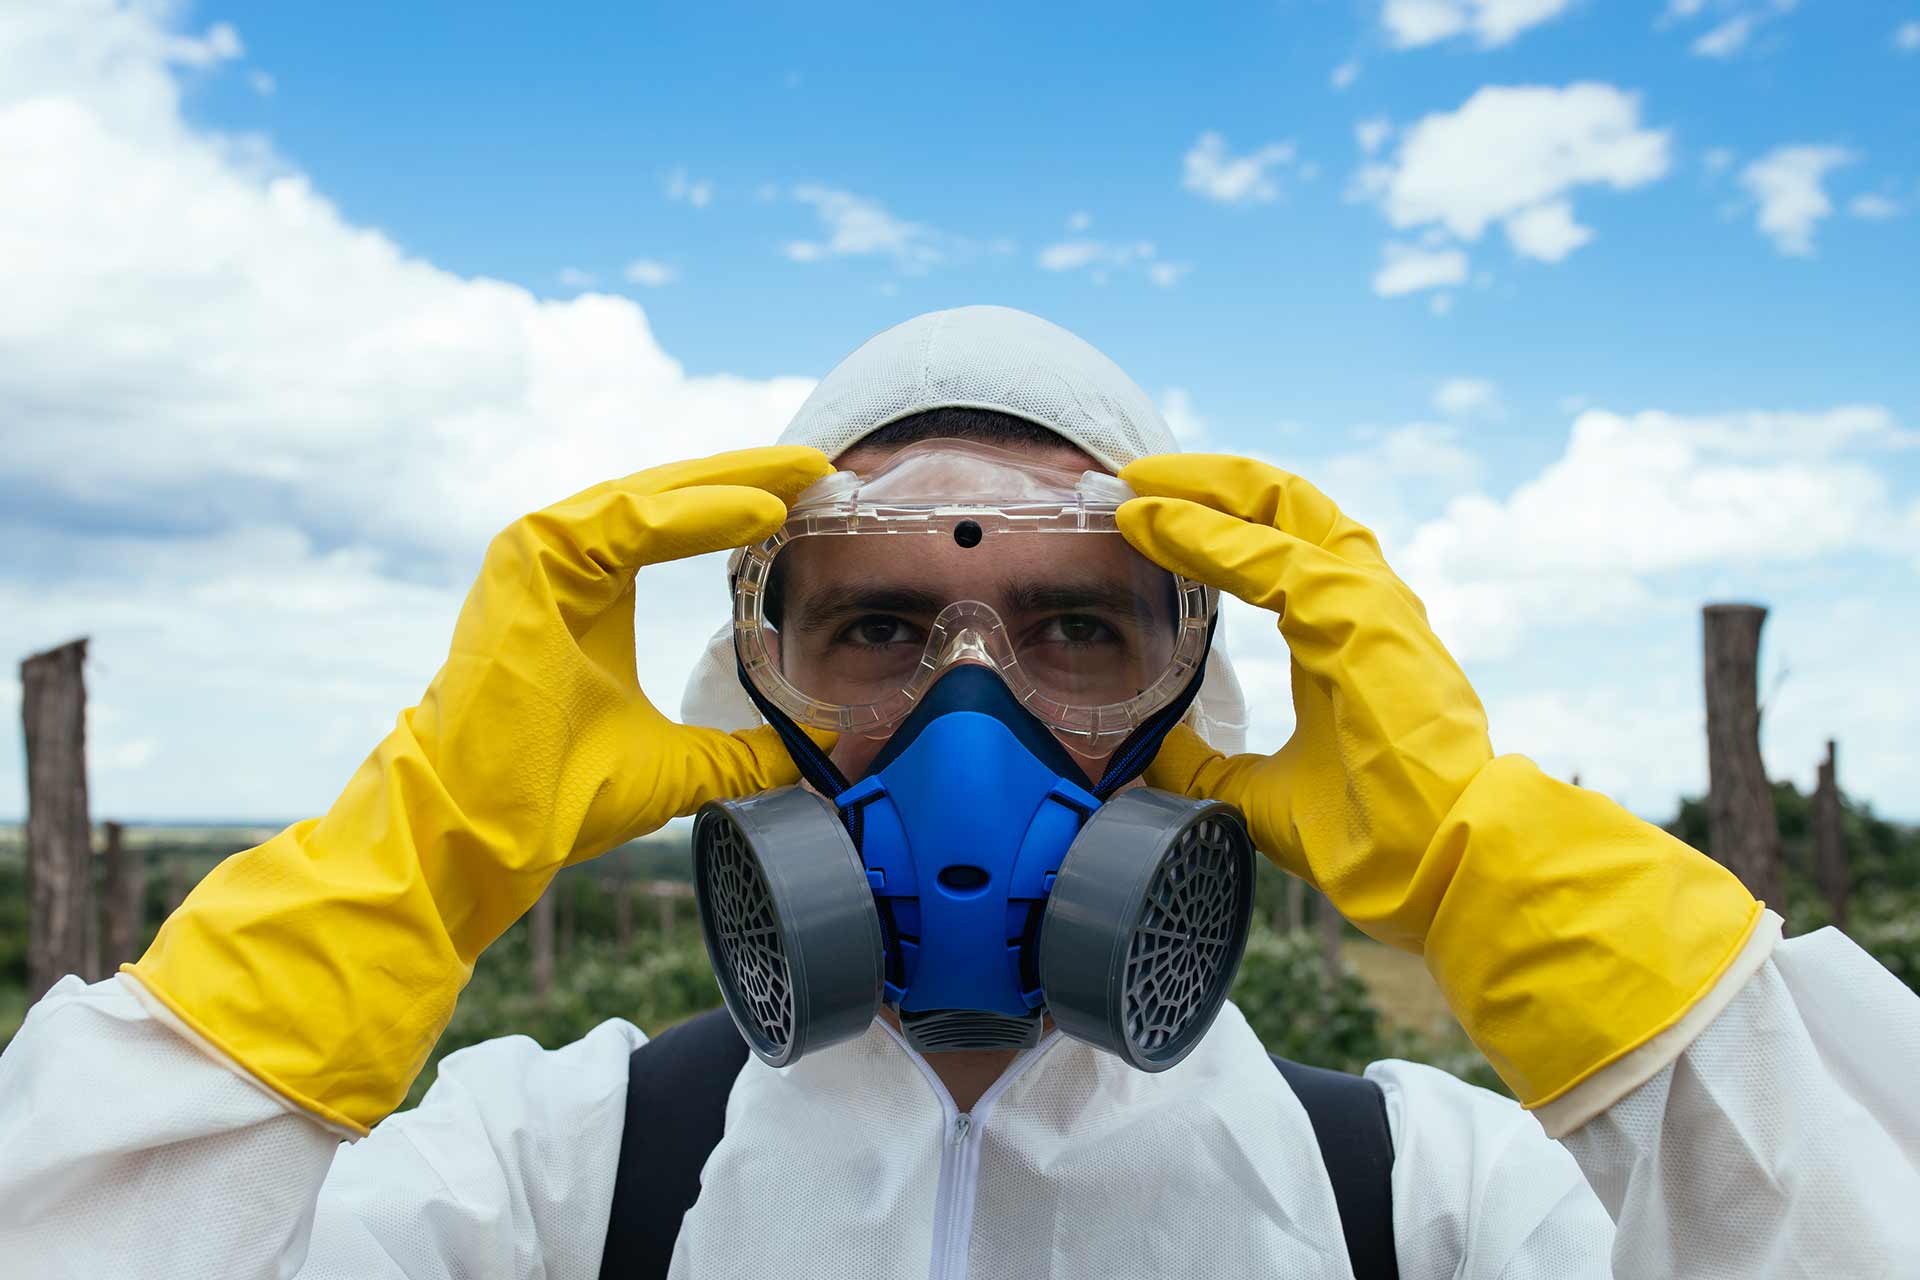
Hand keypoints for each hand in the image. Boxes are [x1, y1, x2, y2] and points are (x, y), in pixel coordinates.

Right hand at [131, 446, 833, 1132]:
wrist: (486, 831)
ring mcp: (541, 556)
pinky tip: (759, 511)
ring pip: (651, 494)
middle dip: (750, 476)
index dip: (744, 505)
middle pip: (672, 496)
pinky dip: (698, 512)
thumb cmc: (555, 797)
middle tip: (820, 463)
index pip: (680, 524)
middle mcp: (565, 563)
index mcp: (592, 593)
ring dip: (733, 479)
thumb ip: (746, 751)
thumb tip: (819, 746)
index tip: (813, 497)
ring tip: (800, 474)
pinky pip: (629, 519)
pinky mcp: (528, 560)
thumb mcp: (680, 766)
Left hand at [1119, 453, 1759, 1111]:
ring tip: (1136, 487)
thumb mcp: (1259, 791)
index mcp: (1347, 631)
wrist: (1437, 870)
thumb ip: (1206, 762)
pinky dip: (1204, 534)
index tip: (1143, 518)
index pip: (1277, 544)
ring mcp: (1366, 603)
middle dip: (1204, 482)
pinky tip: (1154, 524)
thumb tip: (1148, 750)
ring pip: (1278, 507)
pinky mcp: (1358, 617)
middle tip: (1133, 481)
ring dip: (1199, 491)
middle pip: (1280, 504)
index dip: (1211, 523)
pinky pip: (1267, 557)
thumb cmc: (1374, 836)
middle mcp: (1362, 602)